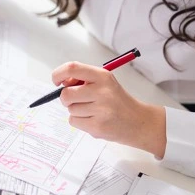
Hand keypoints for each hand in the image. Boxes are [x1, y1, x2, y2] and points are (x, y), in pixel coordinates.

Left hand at [51, 62, 166, 157]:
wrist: (138, 122)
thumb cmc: (117, 100)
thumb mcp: (105, 82)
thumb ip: (84, 80)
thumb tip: (61, 82)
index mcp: (103, 76)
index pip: (72, 68)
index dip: (58, 74)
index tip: (56, 81)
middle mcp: (102, 91)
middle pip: (66, 94)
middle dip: (67, 98)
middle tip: (78, 99)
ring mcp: (100, 110)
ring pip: (70, 109)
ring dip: (76, 110)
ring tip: (93, 110)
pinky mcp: (97, 126)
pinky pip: (74, 121)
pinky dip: (79, 121)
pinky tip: (94, 119)